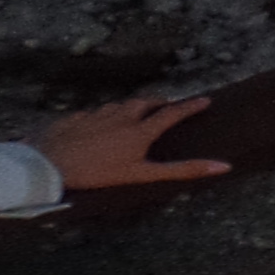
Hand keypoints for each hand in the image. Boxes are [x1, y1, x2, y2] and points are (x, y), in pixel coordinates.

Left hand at [29, 94, 227, 196]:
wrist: (51, 163)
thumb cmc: (100, 173)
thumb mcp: (143, 174)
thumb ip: (182, 170)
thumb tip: (223, 166)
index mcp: (139, 130)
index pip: (171, 114)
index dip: (189, 106)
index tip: (205, 100)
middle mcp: (119, 116)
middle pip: (144, 103)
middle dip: (159, 103)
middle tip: (168, 106)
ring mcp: (95, 114)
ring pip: (119, 105)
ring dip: (132, 107)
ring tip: (138, 115)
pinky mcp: (75, 117)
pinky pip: (95, 113)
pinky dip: (105, 116)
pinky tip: (101, 126)